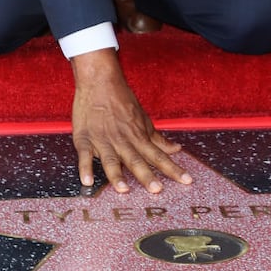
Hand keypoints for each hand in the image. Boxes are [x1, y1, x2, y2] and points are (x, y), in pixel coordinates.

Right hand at [70, 48, 191, 193]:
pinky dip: (85, 167)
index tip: (187, 181)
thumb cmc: (122, 99)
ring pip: (111, 159)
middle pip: (136, 160)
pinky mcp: (84, 138)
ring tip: (123, 190)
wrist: (99, 80)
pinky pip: (84, 154)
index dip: (173, 169)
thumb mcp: (143, 118)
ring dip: (117, 175)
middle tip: (157, 190)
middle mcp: (122, 140)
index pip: (159, 156)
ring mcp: (103, 139)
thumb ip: (157, 138)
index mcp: (137, 136)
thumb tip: (176, 149)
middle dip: (146, 175)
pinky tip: (87, 181)